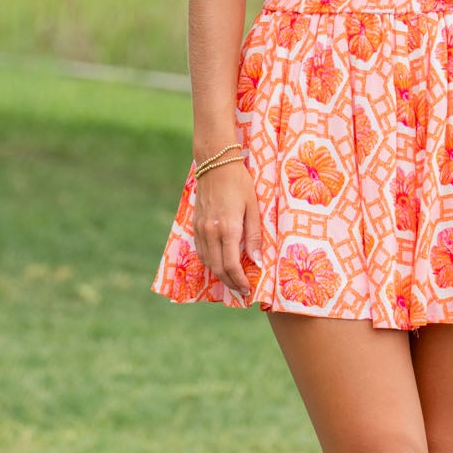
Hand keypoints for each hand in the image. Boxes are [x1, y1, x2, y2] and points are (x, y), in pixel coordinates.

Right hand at [191, 159, 262, 297]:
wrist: (215, 163)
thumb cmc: (239, 182)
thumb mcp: (253, 207)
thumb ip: (254, 235)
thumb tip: (257, 261)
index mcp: (228, 228)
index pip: (232, 265)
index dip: (240, 281)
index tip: (248, 289)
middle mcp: (211, 232)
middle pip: (218, 268)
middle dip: (230, 283)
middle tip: (241, 290)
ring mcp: (200, 229)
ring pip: (207, 262)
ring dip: (219, 274)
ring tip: (232, 279)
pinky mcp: (195, 224)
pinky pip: (200, 251)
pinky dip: (210, 262)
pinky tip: (219, 263)